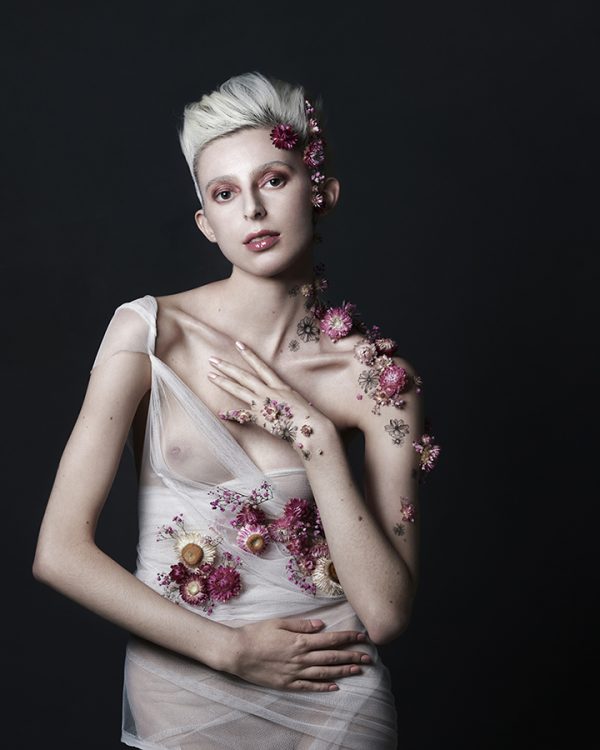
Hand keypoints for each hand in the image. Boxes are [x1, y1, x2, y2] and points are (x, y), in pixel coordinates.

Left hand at [207, 341, 331, 460]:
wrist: (312, 428)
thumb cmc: (308, 417)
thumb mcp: (296, 401)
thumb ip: (285, 397)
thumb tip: (278, 398)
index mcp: (280, 386)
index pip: (261, 366)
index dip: (249, 355)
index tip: (238, 344)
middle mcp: (270, 391)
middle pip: (244, 376)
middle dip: (228, 367)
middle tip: (212, 359)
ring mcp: (264, 404)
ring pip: (239, 390)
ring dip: (224, 382)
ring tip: (210, 375)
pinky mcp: (261, 418)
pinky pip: (243, 415)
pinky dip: (231, 415)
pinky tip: (220, 413)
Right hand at [225, 616, 371, 691]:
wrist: (237, 652)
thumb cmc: (256, 633)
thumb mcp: (279, 622)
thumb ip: (302, 625)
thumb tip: (322, 626)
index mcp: (300, 641)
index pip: (330, 640)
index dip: (348, 638)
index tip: (362, 637)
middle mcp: (301, 658)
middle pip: (331, 657)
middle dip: (352, 656)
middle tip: (368, 658)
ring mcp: (294, 673)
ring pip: (324, 673)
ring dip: (343, 672)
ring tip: (358, 671)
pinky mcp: (286, 684)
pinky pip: (309, 687)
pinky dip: (323, 688)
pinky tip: (335, 687)